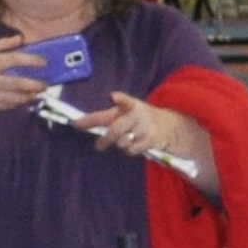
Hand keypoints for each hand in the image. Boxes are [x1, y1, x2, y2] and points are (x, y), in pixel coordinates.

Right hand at [0, 33, 57, 137]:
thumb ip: (0, 45)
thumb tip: (21, 39)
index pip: (13, 60)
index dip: (31, 60)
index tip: (44, 62)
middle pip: (17, 83)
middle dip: (34, 84)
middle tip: (46, 83)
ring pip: (15, 98)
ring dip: (30, 95)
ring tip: (40, 92)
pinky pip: (8, 106)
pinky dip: (19, 103)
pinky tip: (27, 99)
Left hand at [79, 92, 199, 163]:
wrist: (168, 125)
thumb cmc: (138, 119)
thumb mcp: (126, 111)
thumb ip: (106, 116)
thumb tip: (78, 123)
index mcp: (130, 105)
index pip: (125, 100)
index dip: (120, 99)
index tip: (113, 96)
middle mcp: (138, 114)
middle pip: (116, 129)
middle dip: (104, 139)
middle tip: (98, 146)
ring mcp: (145, 127)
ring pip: (122, 142)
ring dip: (119, 145)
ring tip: (124, 140)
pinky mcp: (151, 139)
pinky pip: (131, 150)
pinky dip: (129, 150)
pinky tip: (134, 145)